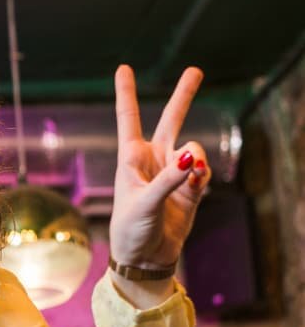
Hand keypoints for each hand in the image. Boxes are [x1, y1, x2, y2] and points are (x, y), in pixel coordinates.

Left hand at [108, 65, 210, 271]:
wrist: (145, 257)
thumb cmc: (131, 229)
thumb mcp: (143, 203)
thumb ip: (169, 180)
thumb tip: (193, 158)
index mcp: (130, 158)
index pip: (128, 119)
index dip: (126, 93)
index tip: (123, 68)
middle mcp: (153, 160)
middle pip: (171, 120)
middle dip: (183, 96)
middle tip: (196, 70)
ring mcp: (174, 173)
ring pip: (194, 149)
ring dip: (196, 158)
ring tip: (191, 174)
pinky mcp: (191, 189)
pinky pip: (203, 174)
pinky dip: (202, 177)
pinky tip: (197, 183)